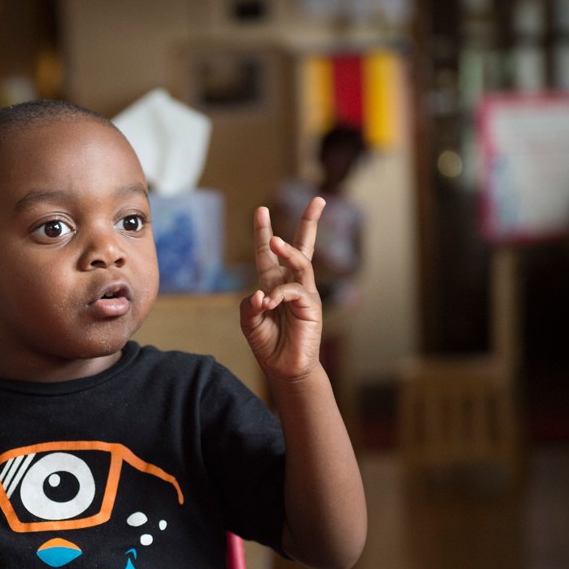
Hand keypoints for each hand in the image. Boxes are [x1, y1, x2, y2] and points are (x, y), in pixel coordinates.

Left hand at [240, 199, 324, 381]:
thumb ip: (249, 304)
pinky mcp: (310, 306)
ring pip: (301, 262)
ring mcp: (304, 293)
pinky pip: (295, 290)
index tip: (260, 210)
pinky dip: (280, 294)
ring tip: (274, 240)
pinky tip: (269, 303)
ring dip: (287, 250)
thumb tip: (262, 293)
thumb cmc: (268, 344)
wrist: (284, 369)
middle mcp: (291, 284)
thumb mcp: (249, 321)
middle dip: (310, 223)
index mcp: (273, 284)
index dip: (263, 233)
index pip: (268, 254)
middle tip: (319, 199)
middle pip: (302, 247)